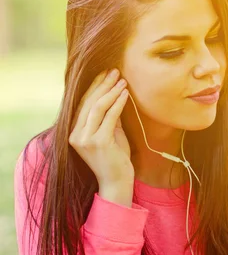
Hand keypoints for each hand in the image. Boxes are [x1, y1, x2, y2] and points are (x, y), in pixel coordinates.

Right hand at [69, 68, 133, 186]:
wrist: (117, 183)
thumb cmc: (116, 160)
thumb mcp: (111, 134)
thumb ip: (109, 117)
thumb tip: (114, 96)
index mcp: (75, 132)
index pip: (83, 104)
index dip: (95, 86)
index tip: (106, 73)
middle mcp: (76, 135)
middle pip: (89, 102)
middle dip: (103, 84)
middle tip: (115, 71)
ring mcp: (85, 139)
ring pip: (97, 107)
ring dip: (110, 91)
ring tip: (122, 80)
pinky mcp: (98, 143)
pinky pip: (108, 117)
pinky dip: (117, 103)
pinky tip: (125, 94)